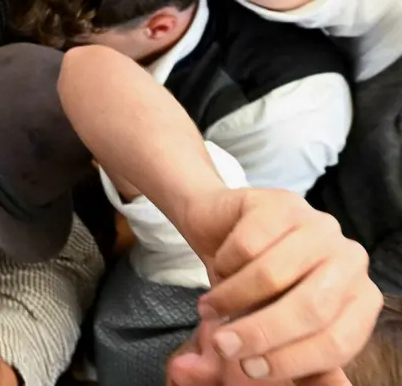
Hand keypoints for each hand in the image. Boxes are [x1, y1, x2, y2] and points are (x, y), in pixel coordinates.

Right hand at [176, 188, 380, 382]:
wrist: (220, 228)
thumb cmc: (254, 287)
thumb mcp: (278, 331)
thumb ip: (298, 364)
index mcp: (360, 297)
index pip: (337, 342)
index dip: (290, 361)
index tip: (250, 369)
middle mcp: (349, 259)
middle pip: (309, 309)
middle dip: (259, 333)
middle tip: (224, 345)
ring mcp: (318, 226)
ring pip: (273, 275)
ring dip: (232, 298)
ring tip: (210, 308)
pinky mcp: (282, 201)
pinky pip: (247, 244)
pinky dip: (225, 264)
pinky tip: (220, 267)